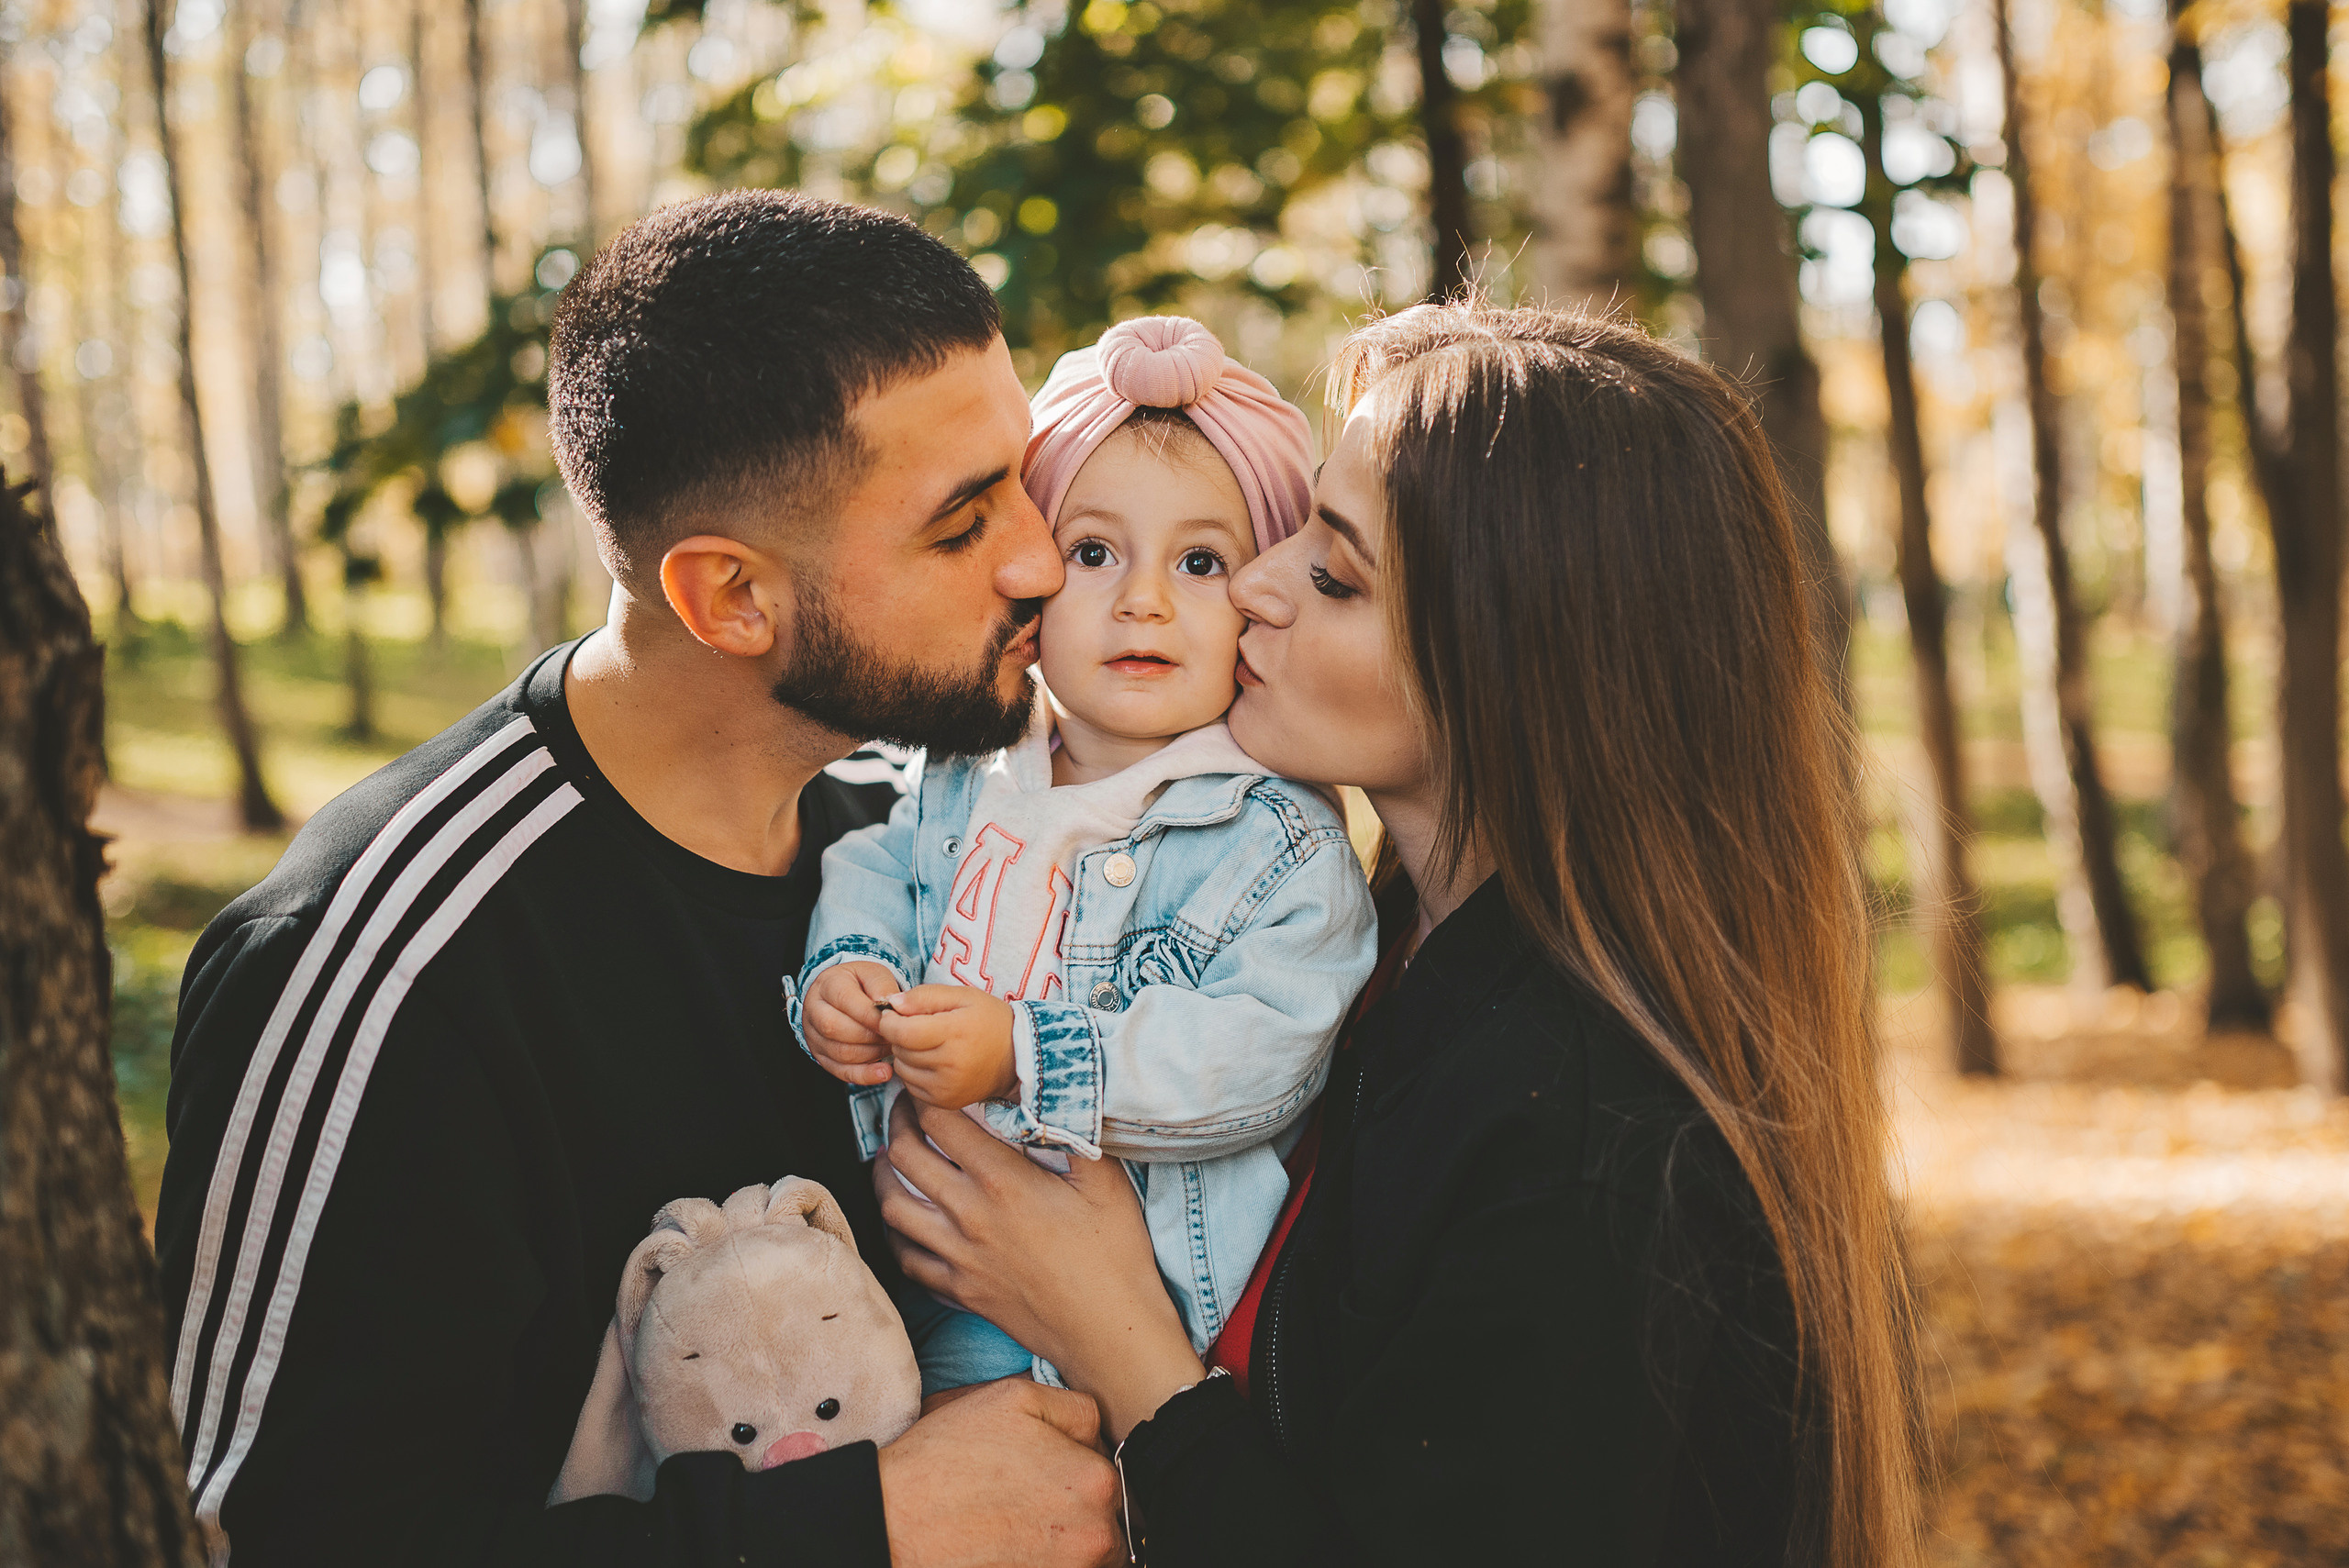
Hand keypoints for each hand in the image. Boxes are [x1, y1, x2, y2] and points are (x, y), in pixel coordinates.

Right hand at [803, 962, 901, 1085]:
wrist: (844, 993)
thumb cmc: (862, 984)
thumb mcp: (873, 974)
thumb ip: (882, 985)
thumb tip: (889, 1004)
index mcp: (827, 984)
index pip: (844, 1001)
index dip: (870, 1015)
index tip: (893, 1021)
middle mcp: (814, 1010)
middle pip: (835, 1029)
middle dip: (870, 1036)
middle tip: (894, 1035)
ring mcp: (814, 1036)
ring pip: (840, 1053)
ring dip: (872, 1054)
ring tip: (892, 1047)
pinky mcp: (821, 1056)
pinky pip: (841, 1071)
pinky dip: (865, 1075)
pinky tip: (884, 1072)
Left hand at [876, 985, 1018, 1108]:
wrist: (1018, 1056)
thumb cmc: (990, 1020)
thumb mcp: (963, 996)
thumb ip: (925, 996)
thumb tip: (891, 1003)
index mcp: (955, 1032)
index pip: (902, 1032)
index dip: (889, 1022)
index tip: (893, 1014)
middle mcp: (951, 1064)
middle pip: (900, 1050)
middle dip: (899, 1036)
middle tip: (915, 1026)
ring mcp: (948, 1087)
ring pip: (902, 1069)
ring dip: (905, 1055)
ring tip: (926, 1044)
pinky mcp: (946, 1102)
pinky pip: (911, 1087)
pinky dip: (914, 1072)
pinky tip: (931, 1061)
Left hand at [876, 1093, 1203, 1442]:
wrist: (1110, 1333)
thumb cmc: (1115, 1256)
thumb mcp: (1105, 1180)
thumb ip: (1069, 1132)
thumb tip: (1045, 1095)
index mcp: (1003, 1181)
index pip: (941, 1122)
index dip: (924, 1094)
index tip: (926, 1083)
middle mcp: (970, 1217)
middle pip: (906, 1159)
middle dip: (896, 1124)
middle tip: (903, 1109)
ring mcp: (959, 1258)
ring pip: (894, 1210)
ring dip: (883, 1177)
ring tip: (889, 1158)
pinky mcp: (960, 1291)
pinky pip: (908, 1259)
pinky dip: (896, 1234)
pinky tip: (904, 1220)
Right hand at [877, 1377, 1123, 1567]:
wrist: (892, 1523)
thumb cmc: (947, 1458)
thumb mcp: (1014, 1399)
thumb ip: (1077, 1409)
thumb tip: (1100, 1435)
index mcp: (1097, 1482)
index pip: (1112, 1475)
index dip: (1077, 1469)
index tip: (1043, 1472)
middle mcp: (1096, 1538)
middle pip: (1107, 1524)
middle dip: (1076, 1513)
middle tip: (1026, 1503)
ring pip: (1087, 1556)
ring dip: (1063, 1545)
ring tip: (1014, 1528)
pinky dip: (1042, 1562)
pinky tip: (1009, 1550)